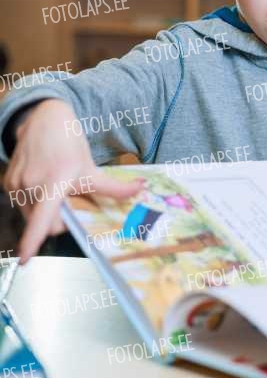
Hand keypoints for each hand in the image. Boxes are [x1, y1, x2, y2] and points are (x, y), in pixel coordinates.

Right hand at [4, 99, 144, 263]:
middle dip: (59, 220)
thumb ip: (114, 187)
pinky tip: (43, 180)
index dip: (32, 241)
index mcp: (54, 183)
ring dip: (46, 210)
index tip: (24, 259)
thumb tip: (141, 190)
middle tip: (69, 200)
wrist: (44, 118)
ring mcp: (16, 184)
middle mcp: (31, 185)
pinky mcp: (7, 183)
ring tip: (56, 187)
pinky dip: (34, 200)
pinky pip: (23, 204)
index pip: (42, 218)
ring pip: (33, 216)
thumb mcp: (92, 167)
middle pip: (46, 224)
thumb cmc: (69, 144)